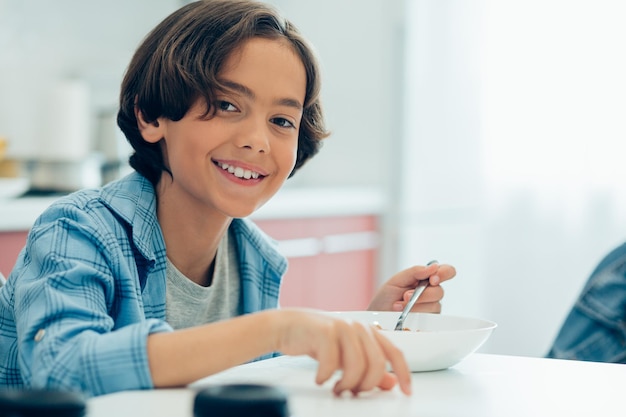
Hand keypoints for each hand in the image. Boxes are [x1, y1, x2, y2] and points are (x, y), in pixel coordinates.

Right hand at [274, 309, 410, 395]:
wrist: (288, 326)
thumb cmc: (317, 340)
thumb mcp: (347, 356)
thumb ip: (369, 368)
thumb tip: (391, 383)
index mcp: (369, 332)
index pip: (394, 353)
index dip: (404, 373)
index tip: (407, 392)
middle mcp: (358, 327)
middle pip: (377, 363)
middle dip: (366, 384)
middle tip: (353, 392)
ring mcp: (342, 327)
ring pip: (357, 364)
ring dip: (346, 383)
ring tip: (336, 388)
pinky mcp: (324, 331)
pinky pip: (332, 361)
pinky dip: (326, 376)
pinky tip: (321, 378)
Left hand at [367, 263, 455, 312]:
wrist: (377, 315)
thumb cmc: (386, 296)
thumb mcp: (397, 280)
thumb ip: (415, 272)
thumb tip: (434, 267)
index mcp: (426, 277)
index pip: (446, 271)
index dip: (444, 273)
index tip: (432, 279)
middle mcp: (432, 291)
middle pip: (439, 291)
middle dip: (422, 294)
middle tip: (405, 296)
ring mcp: (432, 307)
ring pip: (435, 305)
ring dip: (415, 305)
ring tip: (398, 306)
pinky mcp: (429, 321)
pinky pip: (429, 317)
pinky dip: (415, 314)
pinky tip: (404, 314)